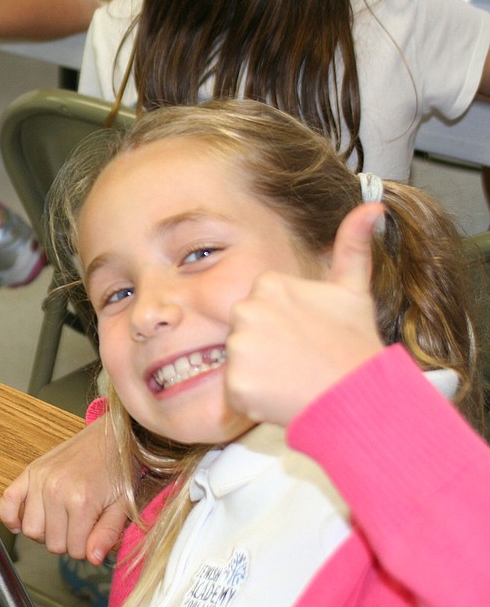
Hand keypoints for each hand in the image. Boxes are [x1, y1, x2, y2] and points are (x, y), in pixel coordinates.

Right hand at [0, 416, 129, 563]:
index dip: (86, 548)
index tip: (94, 535)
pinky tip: (22, 523)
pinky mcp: (30, 471)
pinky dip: (11, 517)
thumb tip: (92, 559)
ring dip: (45, 532)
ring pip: (31, 530)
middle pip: (52, 543)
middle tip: (81, 526)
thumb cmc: (120, 470)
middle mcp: (56, 490)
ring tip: (61, 521)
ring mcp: (39, 480)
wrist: (113, 437)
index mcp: (82, 501)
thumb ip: (107, 534)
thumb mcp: (122, 506)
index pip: (75, 550)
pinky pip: (8, 502)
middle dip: (68, 542)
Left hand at [225, 203, 386, 425]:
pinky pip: (233, 392)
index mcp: (269, 284)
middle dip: (265, 348)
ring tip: (292, 377)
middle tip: (299, 359)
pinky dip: (252, 400)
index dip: (281, 326)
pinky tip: (279, 396)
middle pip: (243, 332)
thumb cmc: (354, 345)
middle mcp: (247, 309)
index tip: (304, 336)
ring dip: (259, 374)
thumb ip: (353, 246)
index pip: (258, 307)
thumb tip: (372, 206)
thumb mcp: (354, 291)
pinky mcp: (234, 382)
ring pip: (238, 362)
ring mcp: (239, 346)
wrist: (358, 397)